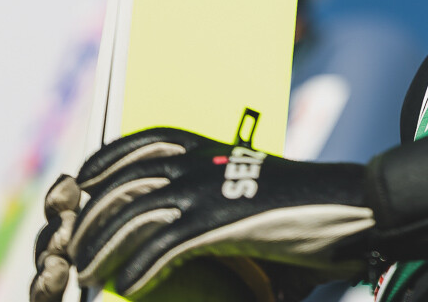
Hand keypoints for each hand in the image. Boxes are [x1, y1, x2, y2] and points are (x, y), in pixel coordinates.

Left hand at [31, 127, 374, 300]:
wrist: (355, 205)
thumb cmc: (309, 208)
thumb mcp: (255, 193)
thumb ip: (219, 205)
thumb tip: (189, 236)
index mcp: (214, 147)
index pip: (146, 140)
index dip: (106, 159)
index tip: (81, 182)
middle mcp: (206, 161)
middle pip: (127, 181)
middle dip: (90, 215)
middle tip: (72, 249)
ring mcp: (214, 189)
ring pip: (135, 214)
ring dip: (103, 246)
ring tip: (87, 274)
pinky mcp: (225, 222)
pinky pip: (166, 247)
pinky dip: (140, 269)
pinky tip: (129, 286)